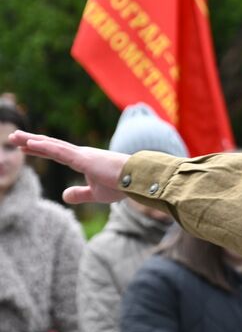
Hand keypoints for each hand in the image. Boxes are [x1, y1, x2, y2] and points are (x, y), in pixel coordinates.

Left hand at [8, 131, 131, 204]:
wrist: (138, 179)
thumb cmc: (122, 185)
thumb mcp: (96, 193)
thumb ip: (79, 193)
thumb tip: (63, 195)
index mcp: (84, 161)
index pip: (57, 154)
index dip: (40, 150)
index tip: (25, 147)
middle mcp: (80, 154)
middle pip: (50, 146)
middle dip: (30, 141)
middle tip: (12, 136)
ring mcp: (81, 155)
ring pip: (51, 145)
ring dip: (31, 141)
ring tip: (13, 136)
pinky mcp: (83, 159)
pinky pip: (59, 152)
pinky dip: (44, 147)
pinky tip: (30, 143)